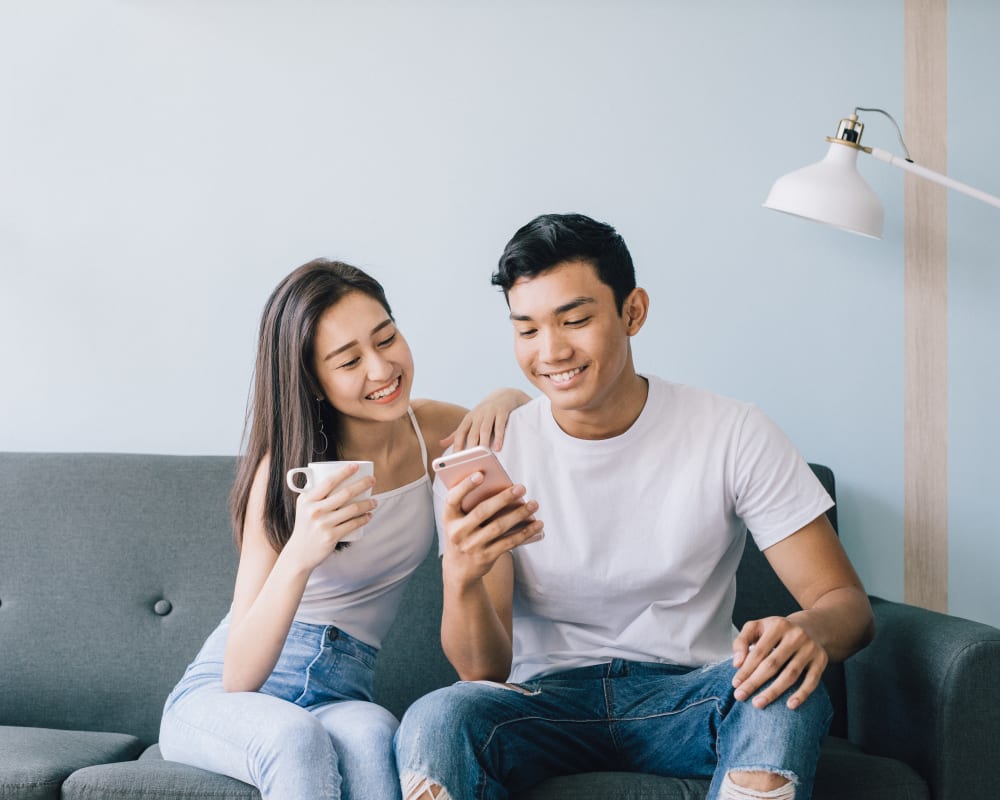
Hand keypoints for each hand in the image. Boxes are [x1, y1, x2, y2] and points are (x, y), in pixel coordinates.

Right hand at [284, 464, 376, 571]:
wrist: (299, 552)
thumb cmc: (306, 526)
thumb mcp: (304, 507)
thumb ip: (315, 493)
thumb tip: (335, 477)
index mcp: (307, 500)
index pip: (328, 482)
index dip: (344, 472)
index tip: (356, 466)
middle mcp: (314, 511)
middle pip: (344, 493)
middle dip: (362, 484)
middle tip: (373, 480)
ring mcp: (323, 524)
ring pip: (352, 509)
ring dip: (367, 504)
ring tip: (374, 501)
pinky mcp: (331, 536)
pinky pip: (352, 524)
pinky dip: (364, 519)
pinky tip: (369, 516)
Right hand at [440, 471, 542, 587]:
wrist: (459, 569)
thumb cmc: (463, 533)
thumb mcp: (459, 520)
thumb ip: (471, 504)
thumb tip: (502, 488)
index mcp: (449, 518)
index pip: (453, 499)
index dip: (465, 486)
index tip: (480, 474)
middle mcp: (457, 532)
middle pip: (482, 512)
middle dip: (503, 498)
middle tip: (521, 487)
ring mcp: (471, 546)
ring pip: (498, 527)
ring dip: (519, 514)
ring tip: (533, 504)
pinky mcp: (486, 557)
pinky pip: (508, 542)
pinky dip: (525, 532)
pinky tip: (537, 524)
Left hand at [442, 388, 530, 451]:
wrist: (503, 396)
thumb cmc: (485, 413)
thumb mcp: (470, 421)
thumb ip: (457, 433)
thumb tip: (441, 444)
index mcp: (468, 418)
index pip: (460, 433)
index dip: (457, 445)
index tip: (455, 459)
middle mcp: (477, 415)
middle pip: (472, 433)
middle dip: (470, 446)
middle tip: (470, 461)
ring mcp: (489, 412)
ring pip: (485, 429)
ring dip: (483, 442)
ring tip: (484, 455)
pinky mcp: (502, 411)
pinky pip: (500, 426)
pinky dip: (499, 437)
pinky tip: (498, 448)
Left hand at [731, 615, 828, 709]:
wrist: (810, 627)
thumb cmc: (776, 631)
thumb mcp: (757, 627)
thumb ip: (742, 641)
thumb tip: (737, 663)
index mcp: (778, 625)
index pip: (759, 652)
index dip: (746, 669)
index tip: (735, 684)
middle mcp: (796, 635)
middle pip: (773, 664)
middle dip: (755, 682)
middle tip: (741, 696)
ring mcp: (810, 648)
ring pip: (791, 674)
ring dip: (773, 691)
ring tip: (758, 703)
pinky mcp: (821, 660)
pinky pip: (812, 681)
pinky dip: (802, 694)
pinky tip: (790, 705)